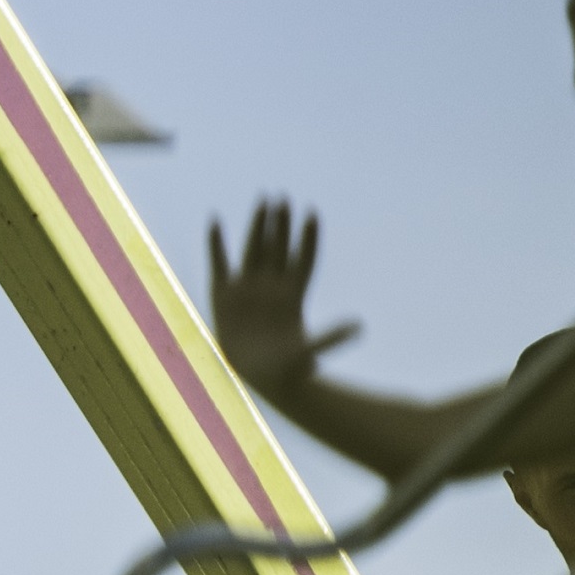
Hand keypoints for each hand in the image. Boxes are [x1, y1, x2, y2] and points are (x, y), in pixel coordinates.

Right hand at [209, 199, 355, 399]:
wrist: (262, 377)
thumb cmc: (290, 369)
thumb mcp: (309, 355)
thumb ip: (329, 338)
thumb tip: (358, 327)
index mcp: (294, 296)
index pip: (304, 260)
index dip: (308, 239)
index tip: (312, 214)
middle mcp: (272, 286)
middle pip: (279, 248)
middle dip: (281, 224)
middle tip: (284, 197)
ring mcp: (248, 288)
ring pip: (254, 249)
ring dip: (258, 225)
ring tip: (263, 200)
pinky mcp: (223, 295)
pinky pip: (219, 263)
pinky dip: (216, 244)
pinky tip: (215, 221)